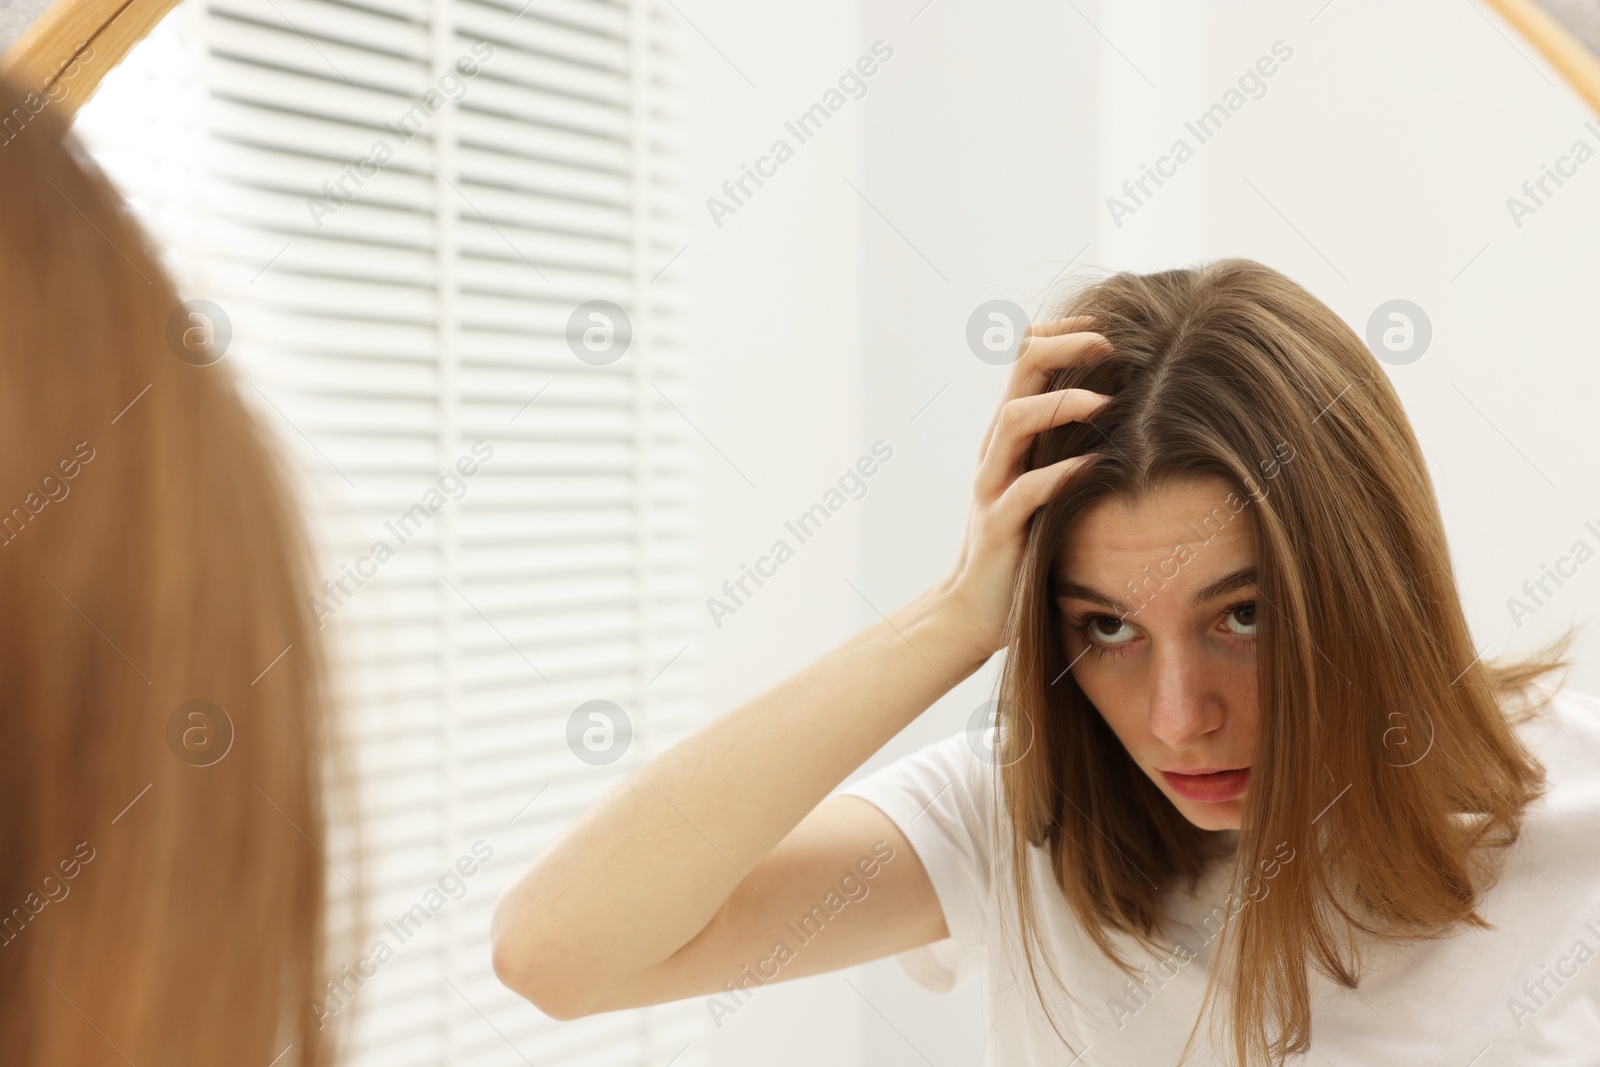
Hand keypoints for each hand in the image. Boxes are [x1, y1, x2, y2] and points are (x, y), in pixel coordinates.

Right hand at [937, 316, 1113, 658]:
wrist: (974, 610)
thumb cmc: (1024, 546)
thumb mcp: (1047, 483)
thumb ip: (1071, 447)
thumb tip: (1136, 410)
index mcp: (1011, 433)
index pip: (1028, 355)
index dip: (1066, 329)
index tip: (1110, 322)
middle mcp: (997, 449)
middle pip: (1020, 370)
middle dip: (1068, 345)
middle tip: (1113, 343)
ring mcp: (992, 485)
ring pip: (1014, 421)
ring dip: (1062, 404)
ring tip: (1106, 402)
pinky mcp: (998, 527)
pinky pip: (1025, 491)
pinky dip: (1061, 475)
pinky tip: (1096, 468)